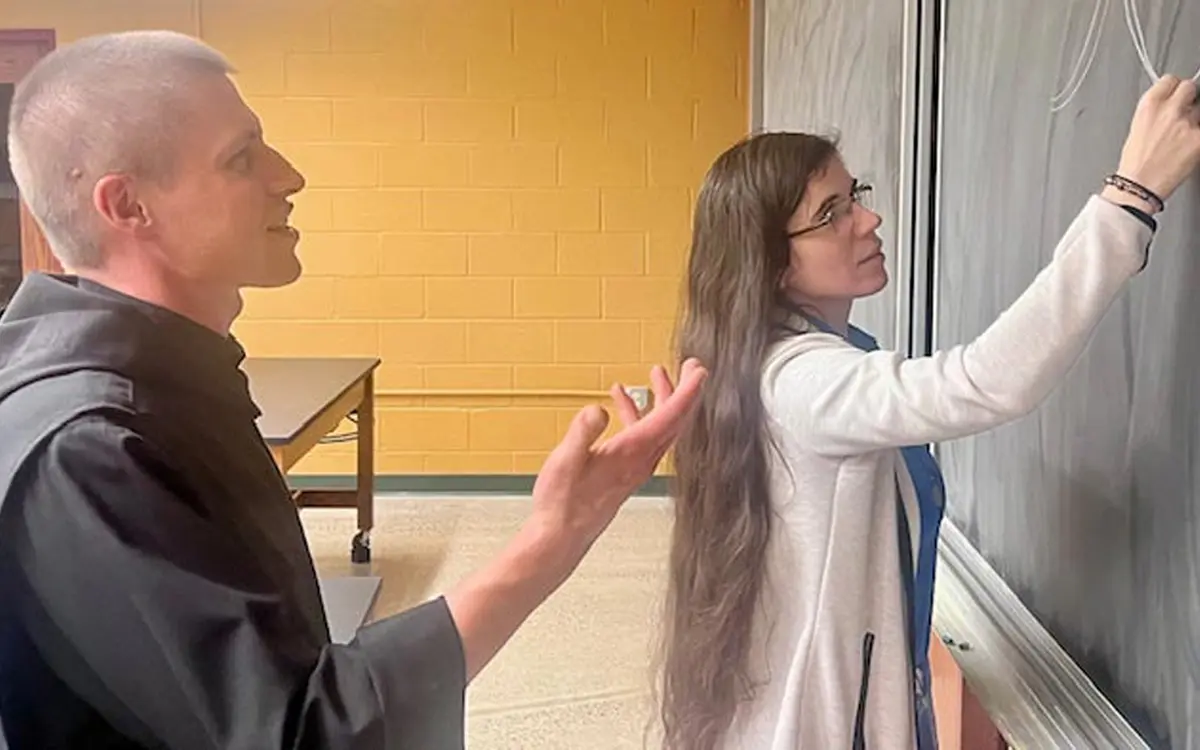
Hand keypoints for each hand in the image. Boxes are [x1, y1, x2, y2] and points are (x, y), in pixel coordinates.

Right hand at [527, 358, 707, 561]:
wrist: (559, 536)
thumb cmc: (562, 504)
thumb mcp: (566, 461)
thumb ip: (582, 432)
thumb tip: (598, 409)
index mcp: (632, 453)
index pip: (670, 416)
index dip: (687, 391)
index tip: (699, 371)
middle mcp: (641, 460)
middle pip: (674, 420)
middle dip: (684, 390)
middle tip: (691, 367)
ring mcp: (635, 467)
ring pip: (660, 427)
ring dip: (662, 400)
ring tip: (657, 376)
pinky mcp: (625, 471)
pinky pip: (642, 436)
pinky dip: (637, 415)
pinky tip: (620, 405)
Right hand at [1115, 75, 1199, 203]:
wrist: (1139, 187)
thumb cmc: (1135, 163)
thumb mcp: (1137, 128)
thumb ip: (1155, 112)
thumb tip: (1169, 106)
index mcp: (1149, 105)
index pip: (1170, 80)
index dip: (1173, 88)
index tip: (1174, 94)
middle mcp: (1170, 110)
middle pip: (1189, 88)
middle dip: (1188, 98)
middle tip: (1183, 112)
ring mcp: (1188, 124)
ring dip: (1194, 120)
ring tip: (1182, 137)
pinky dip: (1197, 138)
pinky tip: (1188, 147)